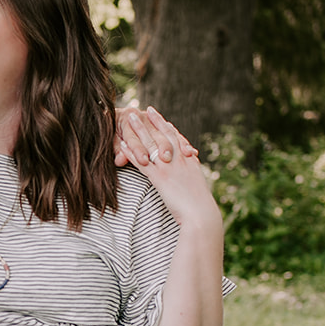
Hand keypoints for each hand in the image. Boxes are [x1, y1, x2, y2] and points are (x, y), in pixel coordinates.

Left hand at [117, 107, 219, 226]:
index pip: (176, 137)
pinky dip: (132, 151)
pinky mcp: (161, 179)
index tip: (157, 115)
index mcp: (189, 161)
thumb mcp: (196, 187)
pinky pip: (143, 161)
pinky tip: (123, 143)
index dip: (165, 125)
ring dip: (139, 130)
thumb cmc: (200, 207)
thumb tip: (187, 172)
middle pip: (163, 136)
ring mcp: (170, 168)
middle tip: (143, 109)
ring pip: (152, 144)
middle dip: (152, 121)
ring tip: (129, 118)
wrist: (201, 216)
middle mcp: (180, 160)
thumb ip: (189, 176)